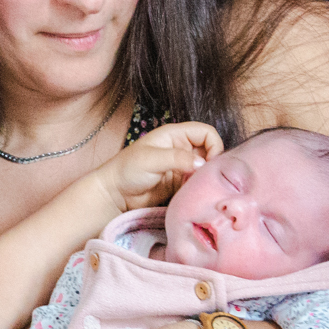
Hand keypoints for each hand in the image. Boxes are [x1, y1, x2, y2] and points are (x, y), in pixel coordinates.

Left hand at [91, 122, 222, 211]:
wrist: (114, 195)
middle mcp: (181, 149)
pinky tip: (193, 195)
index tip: (209, 163)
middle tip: (204, 178)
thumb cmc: (127, 170)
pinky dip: (199, 189)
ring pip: (205, 169)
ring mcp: (182, 167)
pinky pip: (198, 184)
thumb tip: (202, 163)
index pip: (206, 133)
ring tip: (197, 188)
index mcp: (175, 135)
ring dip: (205, 178)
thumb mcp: (151, 160)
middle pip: (210, 151)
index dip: (214, 145)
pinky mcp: (180, 184)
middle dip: (211, 164)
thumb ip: (177, 159)